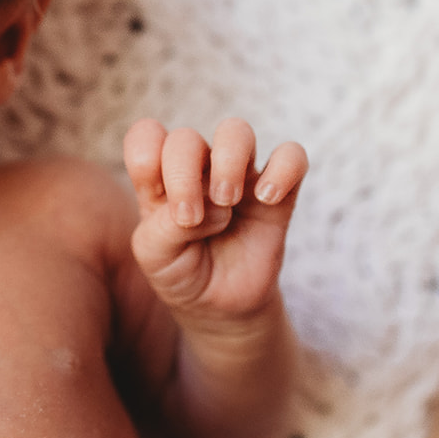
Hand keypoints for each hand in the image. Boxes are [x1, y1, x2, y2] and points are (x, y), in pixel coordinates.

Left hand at [124, 118, 307, 317]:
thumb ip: (165, 226)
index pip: (147, 135)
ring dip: (227, 161)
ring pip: (236, 131)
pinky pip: (292, 156)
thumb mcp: (154, 256)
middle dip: (183, 174)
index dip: (146, 158)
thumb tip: (210, 206)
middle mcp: (197, 170)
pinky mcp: (278, 194)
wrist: (218, 306)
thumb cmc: (179, 272)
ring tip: (227, 201)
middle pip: (186, 137)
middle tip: (191, 216)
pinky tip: (267, 199)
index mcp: (160, 178)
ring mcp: (238, 178)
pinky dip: (282, 170)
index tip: (154, 198)